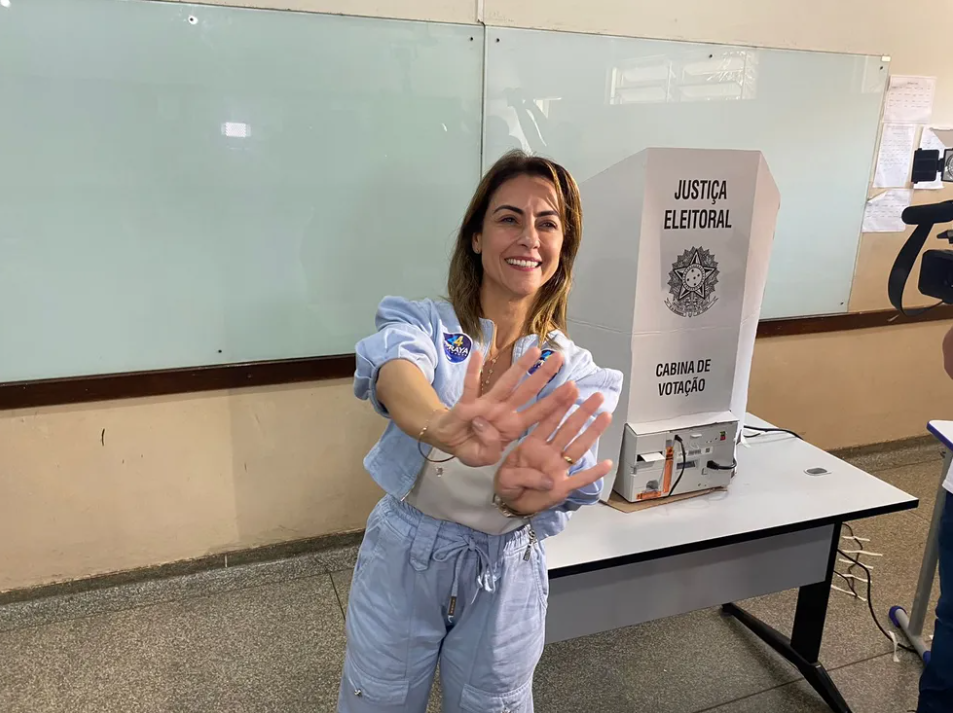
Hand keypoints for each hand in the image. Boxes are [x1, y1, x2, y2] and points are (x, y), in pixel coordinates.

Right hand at [429, 347, 574, 466]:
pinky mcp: (467, 403)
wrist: (448, 443)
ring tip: (535, 351)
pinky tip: (477, 354)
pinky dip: (473, 371)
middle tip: (560, 358)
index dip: (555, 401)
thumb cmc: (471, 448)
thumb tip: (484, 424)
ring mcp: (486, 404)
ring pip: (506, 383)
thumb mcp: (484, 458)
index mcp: (512, 426)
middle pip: (528, 391)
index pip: (539, 412)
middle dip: (544, 375)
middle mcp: (504, 411)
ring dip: (521, 367)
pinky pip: (470, 386)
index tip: (572, 389)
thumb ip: (491, 448)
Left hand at [494, 392, 613, 515]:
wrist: (510, 504)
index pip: (548, 422)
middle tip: (597, 396)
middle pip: (569, 429)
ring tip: (605, 416)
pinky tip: (607, 464)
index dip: (559, 406)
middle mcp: (549, 453)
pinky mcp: (563, 487)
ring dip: (592, 432)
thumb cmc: (507, 484)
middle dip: (583, 412)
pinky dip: (594, 473)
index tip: (570, 389)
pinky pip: (581, 479)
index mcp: (533, 445)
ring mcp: (558, 469)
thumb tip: (549, 480)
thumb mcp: (505, 478)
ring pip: (578, 448)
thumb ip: (522, 476)